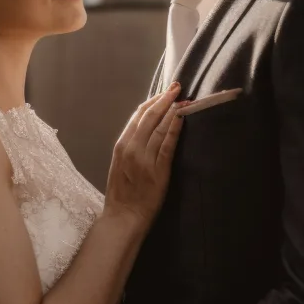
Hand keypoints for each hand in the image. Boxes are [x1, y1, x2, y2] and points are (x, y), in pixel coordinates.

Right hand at [104, 82, 184, 231]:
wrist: (124, 216)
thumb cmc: (122, 193)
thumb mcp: (120, 164)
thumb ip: (130, 146)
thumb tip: (145, 129)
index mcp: (121, 145)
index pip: (137, 116)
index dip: (152, 101)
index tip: (163, 91)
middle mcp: (132, 148)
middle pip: (149, 117)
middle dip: (164, 99)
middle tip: (177, 87)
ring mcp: (145, 158)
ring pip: (159, 127)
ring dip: (173, 110)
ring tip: (183, 98)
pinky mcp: (158, 169)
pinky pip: (168, 144)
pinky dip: (175, 129)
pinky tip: (182, 117)